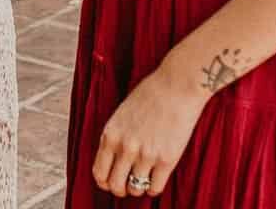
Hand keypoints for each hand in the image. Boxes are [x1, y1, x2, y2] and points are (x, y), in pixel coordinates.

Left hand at [91, 62, 210, 197]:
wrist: (177, 85)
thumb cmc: (150, 94)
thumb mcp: (122, 114)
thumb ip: (116, 136)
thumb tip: (114, 160)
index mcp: (110, 134)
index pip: (98, 172)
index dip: (104, 182)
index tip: (110, 182)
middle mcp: (125, 147)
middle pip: (114, 185)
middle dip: (120, 189)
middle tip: (127, 186)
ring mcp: (146, 155)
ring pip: (135, 190)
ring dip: (138, 189)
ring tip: (143, 181)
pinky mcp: (167, 159)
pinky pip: (155, 188)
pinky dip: (154, 189)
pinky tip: (156, 180)